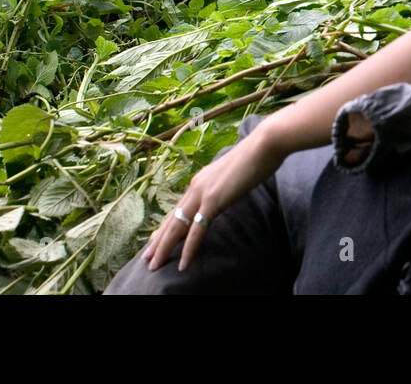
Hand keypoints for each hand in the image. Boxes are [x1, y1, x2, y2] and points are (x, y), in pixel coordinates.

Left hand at [141, 120, 286, 272]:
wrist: (264, 144)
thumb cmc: (256, 158)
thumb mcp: (234, 176)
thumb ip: (224, 188)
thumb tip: (224, 196)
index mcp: (200, 180)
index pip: (178, 208)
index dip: (166, 226)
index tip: (156, 241)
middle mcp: (196, 186)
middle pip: (172, 219)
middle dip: (158, 241)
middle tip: (146, 259)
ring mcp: (202, 192)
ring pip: (177, 226)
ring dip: (164, 248)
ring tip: (154, 266)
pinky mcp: (212, 200)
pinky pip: (196, 230)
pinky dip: (189, 248)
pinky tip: (183, 263)